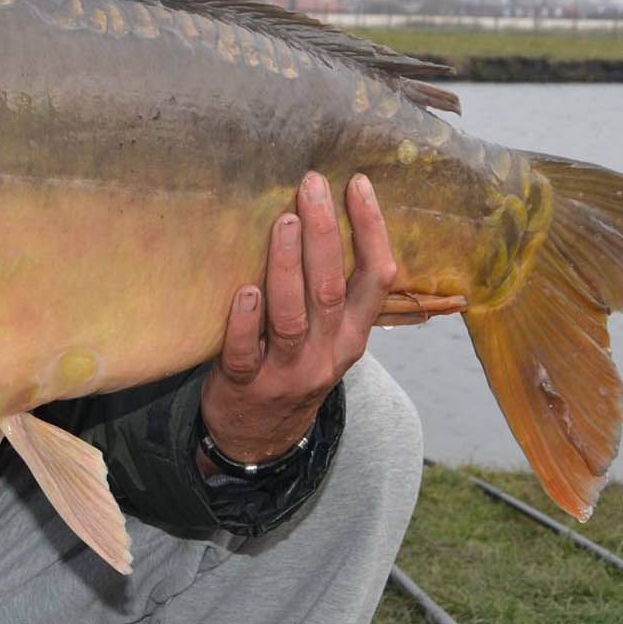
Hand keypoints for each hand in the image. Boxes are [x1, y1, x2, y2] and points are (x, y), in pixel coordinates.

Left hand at [197, 172, 395, 473]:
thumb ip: (329, 291)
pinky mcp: (246, 384)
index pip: (377, 278)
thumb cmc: (293, 367)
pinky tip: (245, 291)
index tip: (358, 183)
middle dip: (325, 234)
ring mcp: (288, 372)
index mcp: (354, 334)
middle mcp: (328, 353)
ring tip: (284, 223)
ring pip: (292, 317)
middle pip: (332, 289)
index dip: (372, 230)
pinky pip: (246, 352)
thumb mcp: (328, 337)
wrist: (260, 439)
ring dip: (287, 267)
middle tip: (312, 186)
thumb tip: (319, 213)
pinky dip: (245, 321)